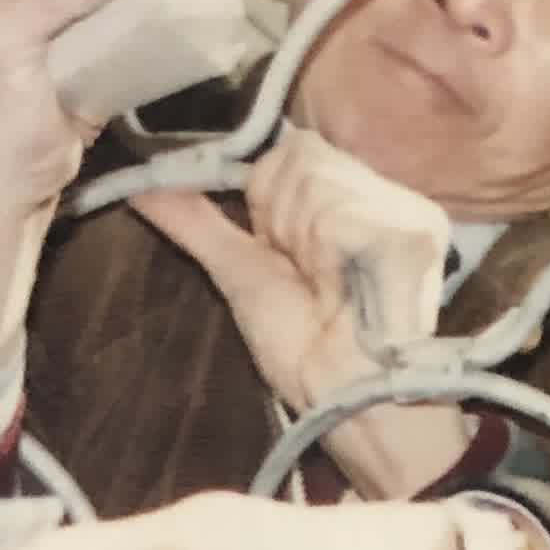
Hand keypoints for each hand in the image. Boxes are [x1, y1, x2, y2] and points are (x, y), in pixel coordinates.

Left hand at [134, 127, 467, 495]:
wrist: (343, 401)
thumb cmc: (304, 349)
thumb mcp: (240, 271)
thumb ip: (195, 220)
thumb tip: (137, 183)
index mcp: (356, 199)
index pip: (296, 147)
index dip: (269, 196)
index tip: (278, 249)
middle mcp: (388, 196)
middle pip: (302, 154)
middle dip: (282, 217)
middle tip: (306, 274)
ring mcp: (406, 211)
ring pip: (314, 181)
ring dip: (303, 240)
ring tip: (327, 286)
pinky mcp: (413, 233)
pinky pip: (337, 215)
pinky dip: (324, 254)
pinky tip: (344, 289)